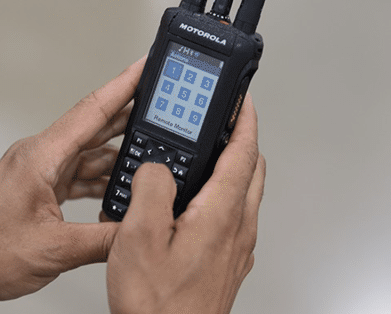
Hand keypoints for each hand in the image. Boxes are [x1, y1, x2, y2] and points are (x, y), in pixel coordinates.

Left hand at [0, 57, 146, 313]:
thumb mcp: (55, 251)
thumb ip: (104, 240)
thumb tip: (140, 230)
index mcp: (41, 157)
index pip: (92, 111)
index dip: (125, 86)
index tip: (148, 63)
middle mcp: (39, 156)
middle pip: (95, 126)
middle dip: (132, 114)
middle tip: (165, 103)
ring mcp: (38, 171)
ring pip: (88, 153)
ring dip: (119, 155)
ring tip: (153, 152)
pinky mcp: (38, 187)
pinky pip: (78, 174)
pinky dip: (101, 180)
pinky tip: (121, 188)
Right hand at [106, 95, 264, 313]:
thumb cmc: (157, 307)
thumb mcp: (139, 237)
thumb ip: (151, 189)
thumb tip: (156, 166)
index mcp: (222, 213)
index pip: (244, 151)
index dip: (244, 118)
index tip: (241, 98)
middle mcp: (238, 230)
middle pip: (252, 170)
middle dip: (240, 139)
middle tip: (223, 121)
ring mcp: (236, 250)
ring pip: (245, 195)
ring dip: (232, 168)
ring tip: (204, 157)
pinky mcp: (227, 266)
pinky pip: (233, 219)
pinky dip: (223, 197)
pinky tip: (194, 205)